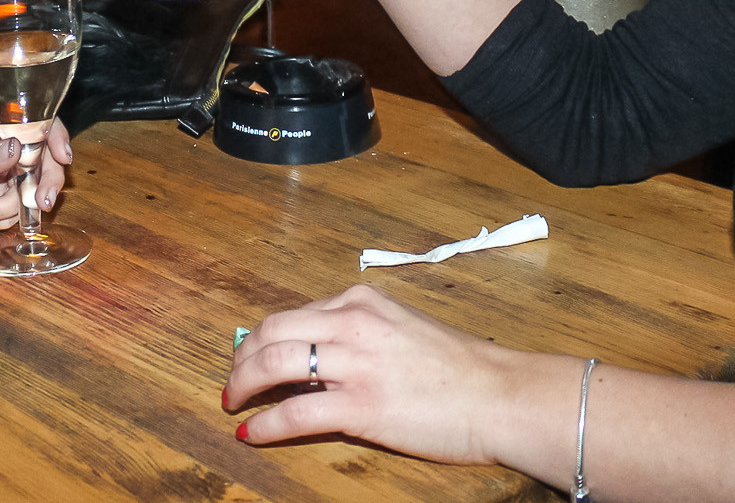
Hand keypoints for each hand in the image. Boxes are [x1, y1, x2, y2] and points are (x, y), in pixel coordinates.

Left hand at [0, 107, 73, 231]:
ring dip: (12, 207)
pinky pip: (14, 208)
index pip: (34, 122)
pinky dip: (2, 218)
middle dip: (44, 181)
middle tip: (42, 204)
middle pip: (41, 159)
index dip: (55, 136)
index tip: (63, 158)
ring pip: (28, 188)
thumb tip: (18, 146)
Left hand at [225, 285, 508, 463]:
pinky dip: (265, 422)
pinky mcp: (360, 405)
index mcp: (362, 302)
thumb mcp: (402, 331)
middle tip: (233, 382)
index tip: (251, 356)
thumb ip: (359, 337)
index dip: (263, 339)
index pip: (294, 315)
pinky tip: (253, 432)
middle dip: (242, 358)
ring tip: (233, 403)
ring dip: (243, 385)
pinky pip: (294, 411)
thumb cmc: (461, 369)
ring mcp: (355, 363)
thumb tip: (316, 361)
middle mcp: (353, 322)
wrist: (501, 395)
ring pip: (274, 364)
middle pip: (272, 331)